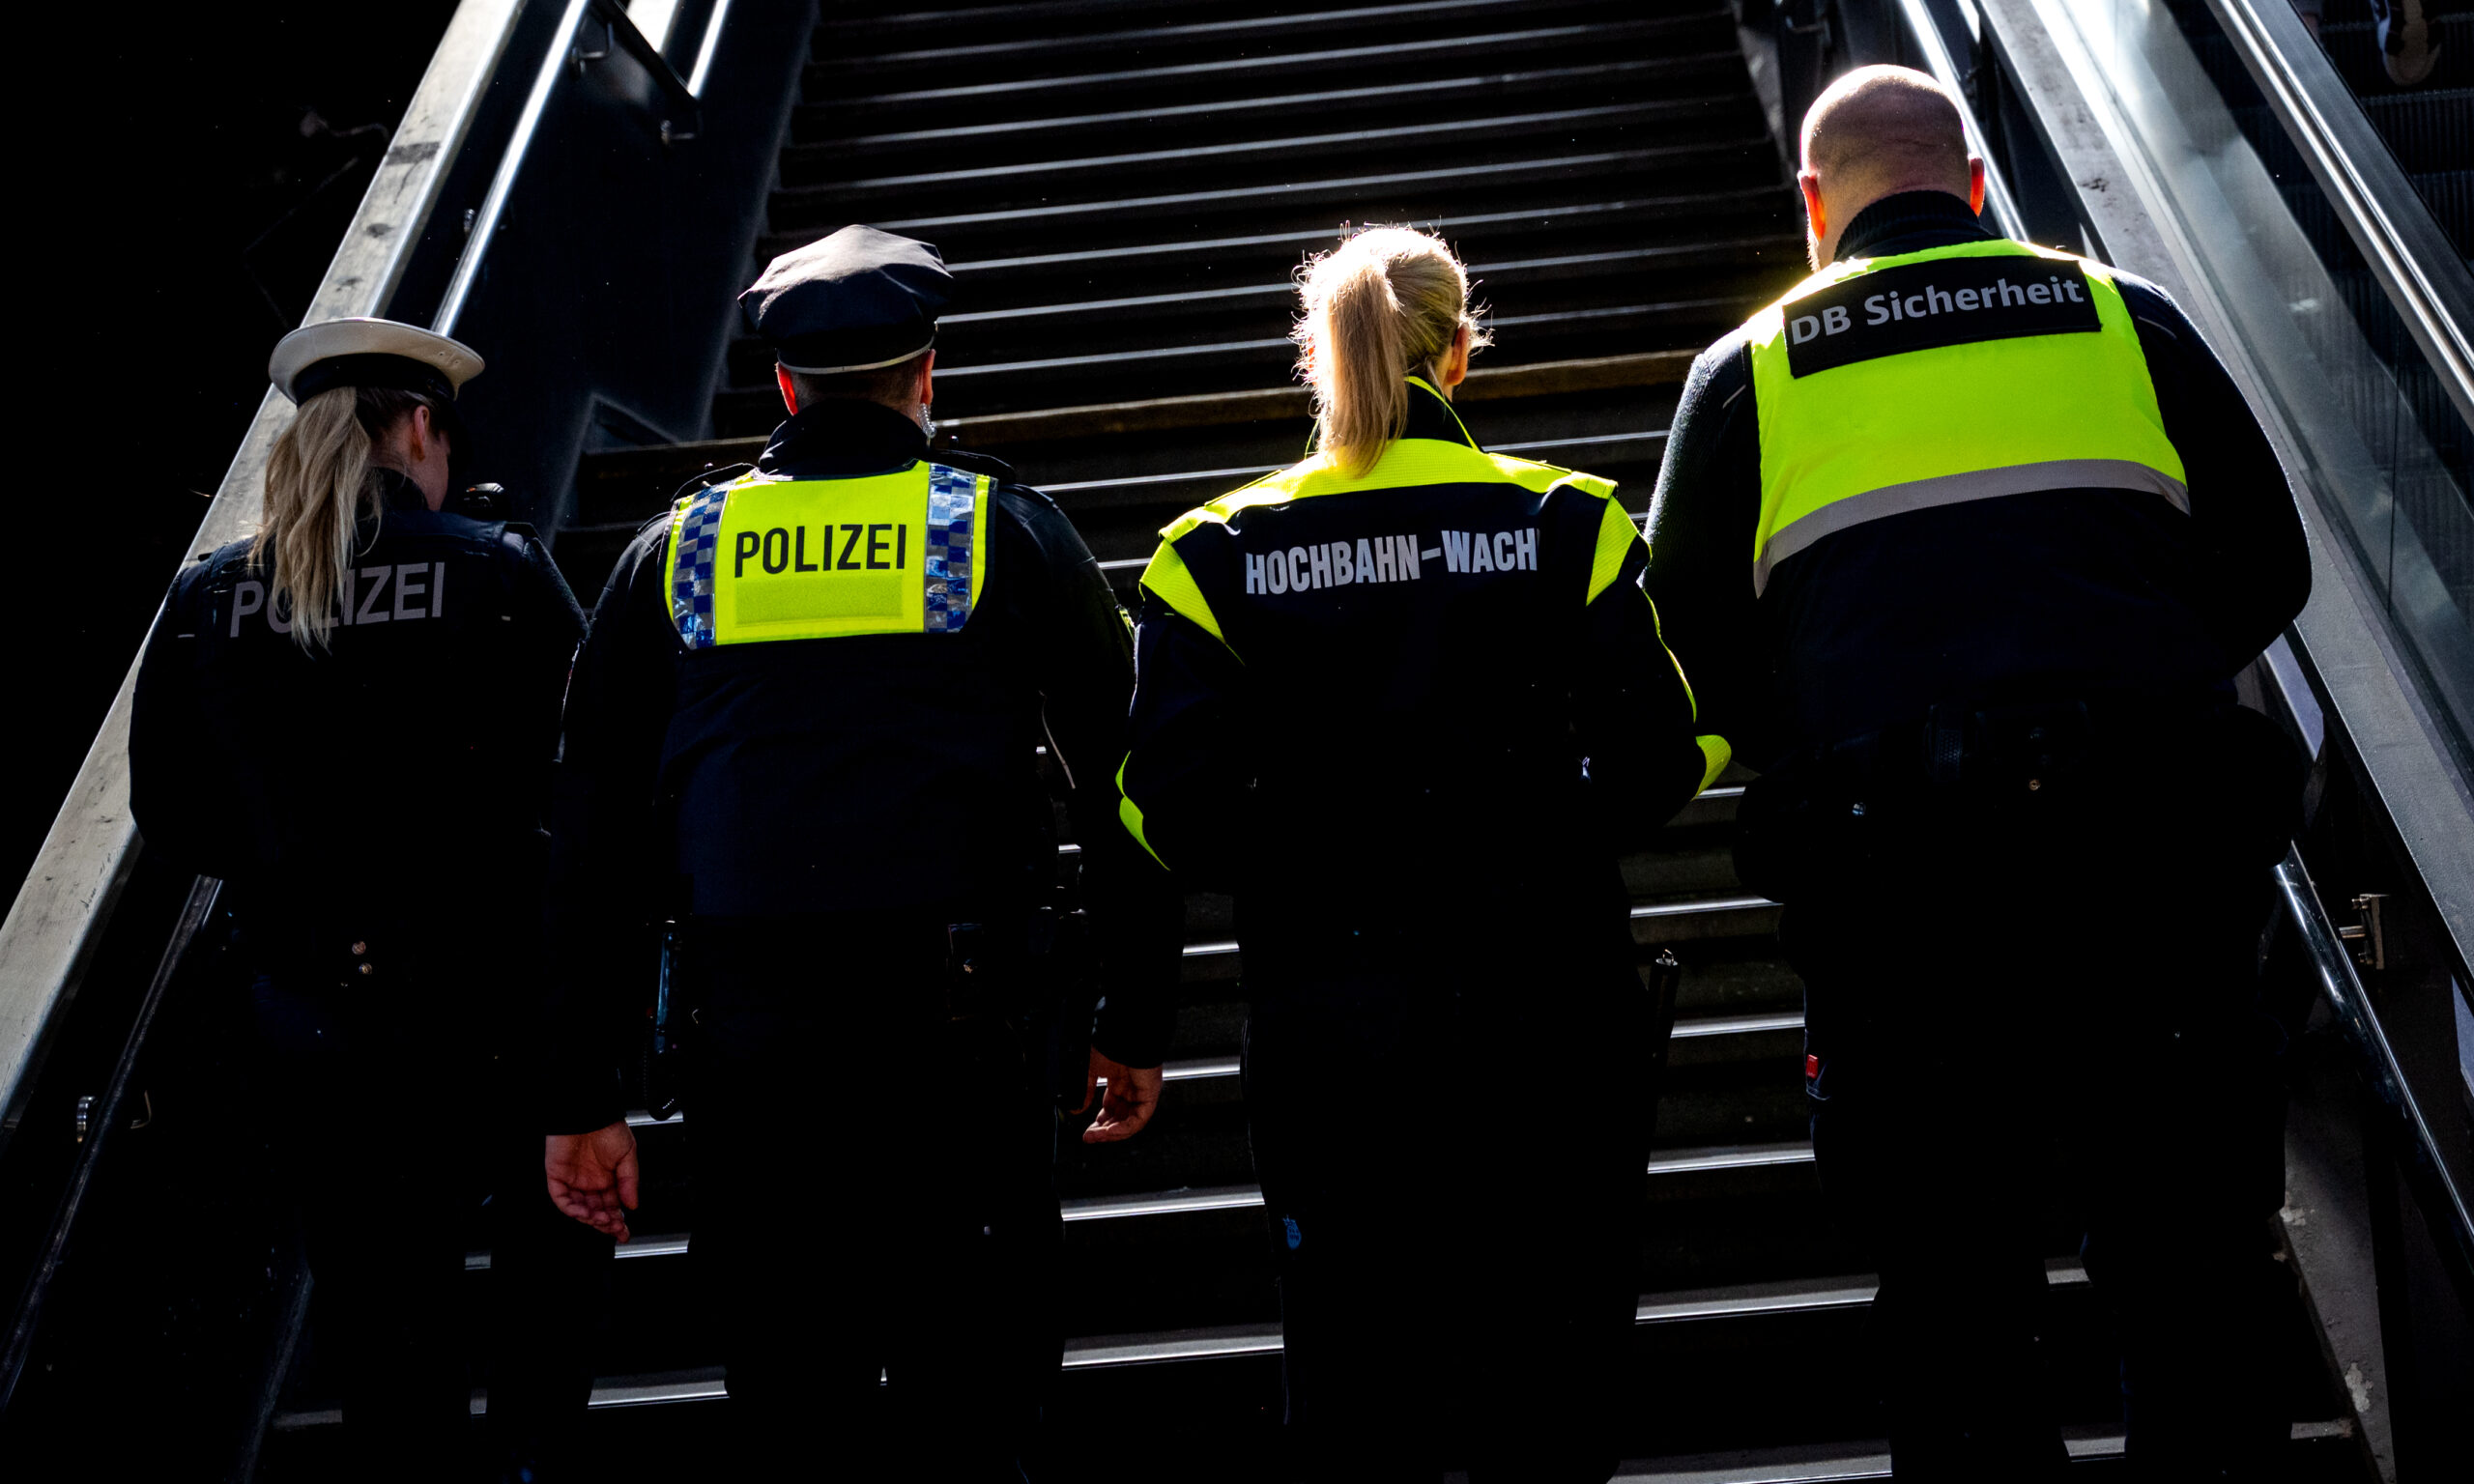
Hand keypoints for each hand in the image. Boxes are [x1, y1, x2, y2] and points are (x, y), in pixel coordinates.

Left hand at [546, 1121, 639, 1241]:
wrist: (588, 1113)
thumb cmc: (607, 1127)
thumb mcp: (628, 1154)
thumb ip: (630, 1180)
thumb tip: (633, 1204)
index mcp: (607, 1177)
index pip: (611, 1205)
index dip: (617, 1220)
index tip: (623, 1231)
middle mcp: (590, 1181)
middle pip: (596, 1211)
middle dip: (605, 1223)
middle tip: (614, 1229)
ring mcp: (573, 1180)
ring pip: (579, 1208)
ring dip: (590, 1218)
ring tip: (602, 1220)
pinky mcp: (557, 1176)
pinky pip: (561, 1199)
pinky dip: (572, 1209)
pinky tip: (584, 1213)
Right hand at [1079, 1048, 1162, 1143]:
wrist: (1122, 1036)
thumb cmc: (1109, 1045)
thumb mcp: (1089, 1071)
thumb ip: (1084, 1091)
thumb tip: (1076, 1110)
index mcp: (1120, 1081)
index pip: (1112, 1109)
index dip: (1100, 1122)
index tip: (1088, 1131)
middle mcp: (1132, 1088)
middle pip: (1120, 1119)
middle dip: (1104, 1131)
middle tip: (1089, 1137)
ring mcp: (1142, 1093)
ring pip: (1130, 1123)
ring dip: (1112, 1133)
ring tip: (1096, 1137)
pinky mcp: (1150, 1095)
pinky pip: (1139, 1119)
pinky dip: (1124, 1128)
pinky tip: (1110, 1131)